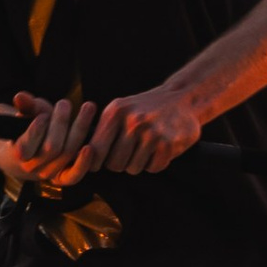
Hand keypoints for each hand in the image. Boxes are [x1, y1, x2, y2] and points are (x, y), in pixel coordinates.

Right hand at [0, 94, 103, 189]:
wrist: (30, 152)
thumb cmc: (29, 128)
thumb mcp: (27, 114)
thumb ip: (25, 106)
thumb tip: (19, 97)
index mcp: (18, 153)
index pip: (26, 145)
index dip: (36, 129)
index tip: (43, 114)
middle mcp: (33, 168)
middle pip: (52, 147)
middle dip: (60, 122)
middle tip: (65, 103)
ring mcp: (49, 174)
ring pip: (67, 154)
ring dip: (80, 129)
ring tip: (88, 107)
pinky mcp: (64, 177)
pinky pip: (74, 175)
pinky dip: (83, 162)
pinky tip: (90, 146)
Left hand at [84, 80, 203, 174]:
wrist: (183, 98)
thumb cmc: (146, 107)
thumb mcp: (121, 109)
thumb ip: (103, 130)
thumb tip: (82, 158)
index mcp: (116, 112)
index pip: (95, 150)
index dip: (96, 161)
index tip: (102, 162)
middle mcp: (133, 122)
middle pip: (114, 164)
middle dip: (121, 163)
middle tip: (130, 153)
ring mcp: (152, 133)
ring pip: (133, 169)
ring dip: (139, 163)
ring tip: (147, 148)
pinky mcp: (168, 144)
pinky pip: (153, 168)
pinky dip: (156, 163)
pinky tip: (160, 149)